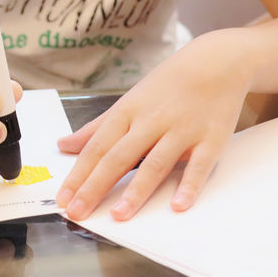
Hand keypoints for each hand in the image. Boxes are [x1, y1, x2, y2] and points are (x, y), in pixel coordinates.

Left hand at [55, 33, 251, 220]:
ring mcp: (181, 130)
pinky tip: (178, 205)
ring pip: (155, 163)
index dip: (78, 174)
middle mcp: (151, 122)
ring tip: (119, 215)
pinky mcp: (211, 139)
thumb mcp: (128, 101)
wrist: (215, 62)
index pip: (96, 147)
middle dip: (95, 186)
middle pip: (118, 157)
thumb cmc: (167, 85)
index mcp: (127, 112)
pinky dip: (189, 185)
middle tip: (77, 212)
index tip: (63, 198)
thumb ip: (96, 127)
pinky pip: (199, 165)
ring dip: (136, 191)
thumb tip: (64, 145)